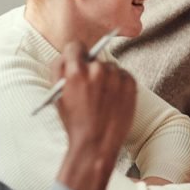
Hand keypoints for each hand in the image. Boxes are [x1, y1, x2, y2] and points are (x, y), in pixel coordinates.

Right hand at [53, 42, 137, 189]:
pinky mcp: (131, 84)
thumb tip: (66, 56)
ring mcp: (116, 76)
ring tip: (102, 97)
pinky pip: (124, 76)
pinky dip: (119, 83)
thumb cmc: (75, 122)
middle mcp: (98, 70)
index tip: (77, 60)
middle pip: (94, 59)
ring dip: (106, 77)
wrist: (97, 143)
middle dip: (90, 69)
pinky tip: (113, 99)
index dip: (74, 54)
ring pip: (110, 67)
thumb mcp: (58, 96)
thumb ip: (59, 71)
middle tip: (90, 86)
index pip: (75, 47)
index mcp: (76, 72)